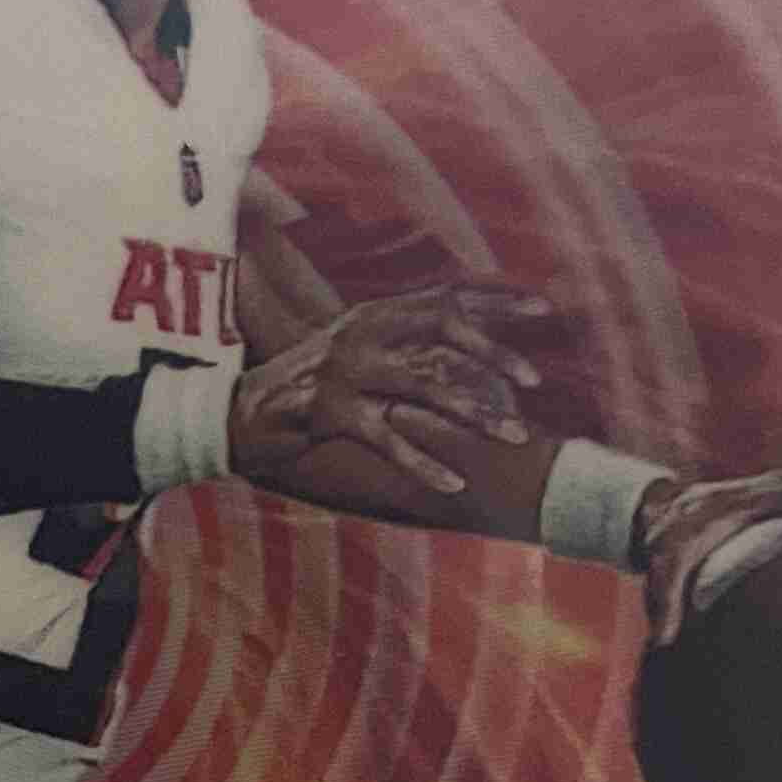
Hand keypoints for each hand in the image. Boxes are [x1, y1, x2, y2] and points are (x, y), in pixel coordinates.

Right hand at [232, 286, 543, 503]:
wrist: (236, 415)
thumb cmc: (310, 392)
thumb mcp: (360, 360)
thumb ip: (406, 353)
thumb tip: (464, 357)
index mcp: (375, 313)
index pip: (446, 296)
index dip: (496, 301)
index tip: (545, 310)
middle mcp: (362, 330)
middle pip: (440, 328)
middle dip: (492, 353)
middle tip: (534, 384)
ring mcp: (342, 369)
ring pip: (421, 384)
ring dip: (473, 412)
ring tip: (513, 437)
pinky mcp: (326, 411)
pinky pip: (386, 438)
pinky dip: (422, 463)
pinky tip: (454, 484)